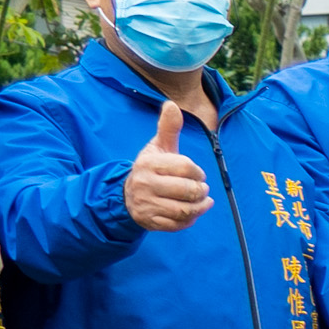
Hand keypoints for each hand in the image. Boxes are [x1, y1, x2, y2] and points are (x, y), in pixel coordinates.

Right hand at [124, 100, 212, 231]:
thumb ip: (168, 128)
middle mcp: (145, 184)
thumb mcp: (158, 147)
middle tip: (201, 188)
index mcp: (149, 163)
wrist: (126, 195)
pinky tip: (192, 213)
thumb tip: (171, 104)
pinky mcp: (150, 221)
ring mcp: (146, 204)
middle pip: (189, 190)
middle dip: (201, 190)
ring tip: (202, 201)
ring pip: (185, 210)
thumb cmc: (151, 168)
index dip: (198, 171)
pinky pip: (178, 224)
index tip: (196, 173)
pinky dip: (190, 220)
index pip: (186, 167)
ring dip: (200, 206)